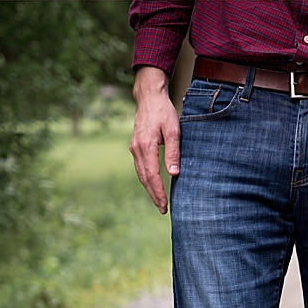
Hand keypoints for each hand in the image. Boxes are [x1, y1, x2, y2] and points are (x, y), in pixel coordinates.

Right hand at [131, 68, 179, 203]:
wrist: (148, 97)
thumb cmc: (163, 111)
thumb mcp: (173, 130)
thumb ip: (173, 152)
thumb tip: (174, 174)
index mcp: (146, 146)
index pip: (152, 176)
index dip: (158, 192)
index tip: (165, 205)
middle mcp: (136, 149)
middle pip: (144, 178)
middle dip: (153, 195)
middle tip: (162, 210)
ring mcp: (134, 148)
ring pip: (140, 174)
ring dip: (149, 189)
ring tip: (158, 201)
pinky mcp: (135, 146)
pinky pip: (140, 166)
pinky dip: (146, 178)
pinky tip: (153, 184)